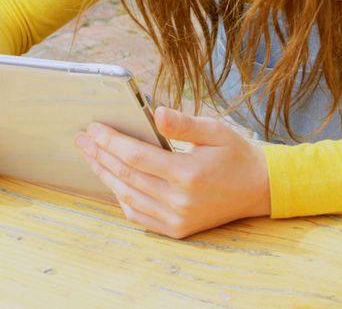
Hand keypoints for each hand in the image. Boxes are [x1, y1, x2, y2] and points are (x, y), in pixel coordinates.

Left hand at [74, 107, 270, 238]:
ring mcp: (177, 219)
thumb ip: (183, 123)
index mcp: (189, 174)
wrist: (259, 190)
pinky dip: (121, 198)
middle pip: (126, 176)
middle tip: (82, 139)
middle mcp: (180, 201)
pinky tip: (112, 180)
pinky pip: (139, 215)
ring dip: (105, 175)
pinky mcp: (177, 230)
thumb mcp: (216, 130)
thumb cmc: (237, 155)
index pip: (136, 156)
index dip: (111, 141)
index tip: (93, 127)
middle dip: (100, 155)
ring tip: (91, 156)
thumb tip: (154, 112)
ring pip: (128, 196)